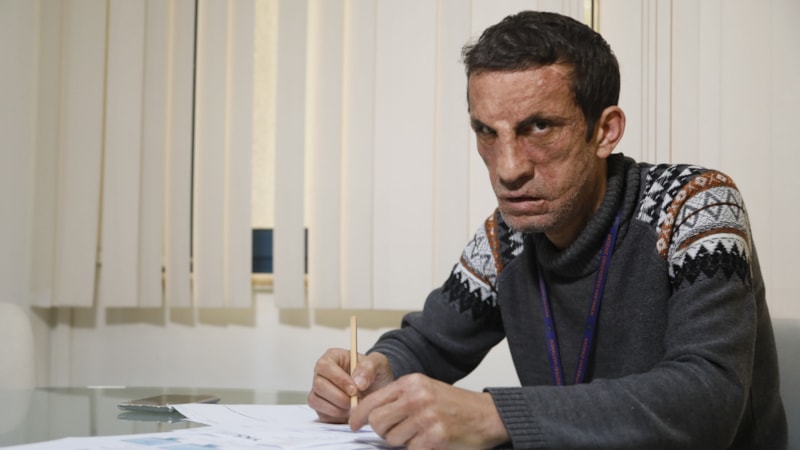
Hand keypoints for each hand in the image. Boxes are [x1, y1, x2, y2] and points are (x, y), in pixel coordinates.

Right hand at [307, 348, 393, 423]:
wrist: (378, 390)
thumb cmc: (374, 374)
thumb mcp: (378, 364)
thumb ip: (369, 367)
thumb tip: (357, 382)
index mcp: (332, 357)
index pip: (325, 366)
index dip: (338, 379)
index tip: (354, 389)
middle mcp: (322, 374)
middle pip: (319, 385)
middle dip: (339, 397)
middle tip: (356, 401)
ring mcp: (319, 391)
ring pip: (317, 401)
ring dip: (337, 408)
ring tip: (354, 407)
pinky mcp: (321, 408)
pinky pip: (322, 414)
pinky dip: (336, 417)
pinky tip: (349, 413)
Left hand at [349, 373, 509, 448]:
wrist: (486, 415)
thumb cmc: (454, 404)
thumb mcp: (425, 390)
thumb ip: (399, 398)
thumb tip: (369, 416)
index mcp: (411, 383)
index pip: (372, 400)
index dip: (358, 416)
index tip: (353, 425)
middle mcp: (416, 397)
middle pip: (378, 421)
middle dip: (382, 431)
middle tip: (397, 431)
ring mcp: (426, 417)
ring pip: (392, 438)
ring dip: (402, 441)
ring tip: (420, 433)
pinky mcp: (435, 437)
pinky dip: (417, 449)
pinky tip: (430, 441)